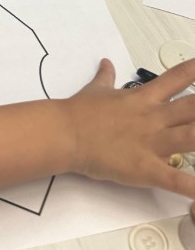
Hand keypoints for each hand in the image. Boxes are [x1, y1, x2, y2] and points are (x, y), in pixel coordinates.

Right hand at [65, 58, 194, 195]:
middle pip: (193, 108)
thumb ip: (106, 76)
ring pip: (191, 137)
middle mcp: (153, 117)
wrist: (66, 132)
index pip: (177, 78)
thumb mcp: (96, 89)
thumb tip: (107, 62)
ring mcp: (151, 142)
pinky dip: (191, 186)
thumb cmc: (81, 111)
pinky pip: (174, 179)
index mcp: (143, 97)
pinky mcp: (145, 167)